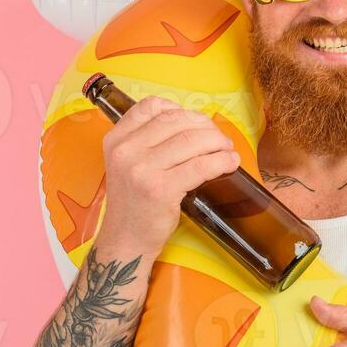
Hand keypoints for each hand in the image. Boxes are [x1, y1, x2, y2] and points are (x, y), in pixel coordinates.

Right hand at [99, 96, 240, 254]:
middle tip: (218, 139)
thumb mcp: (127, 163)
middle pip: (176, 121)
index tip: (195, 123)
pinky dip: (222, 161)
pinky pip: (201, 166)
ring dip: (218, 142)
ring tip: (226, 150)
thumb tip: (191, 123)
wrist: (126, 240)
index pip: (151, 106)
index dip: (180, 109)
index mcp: (116, 139)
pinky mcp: (161, 190)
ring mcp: (142, 170)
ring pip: (192, 140)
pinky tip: (230, 163)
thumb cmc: (134, 202)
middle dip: (205, 126)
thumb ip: (147, 140)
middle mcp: (126, 150)